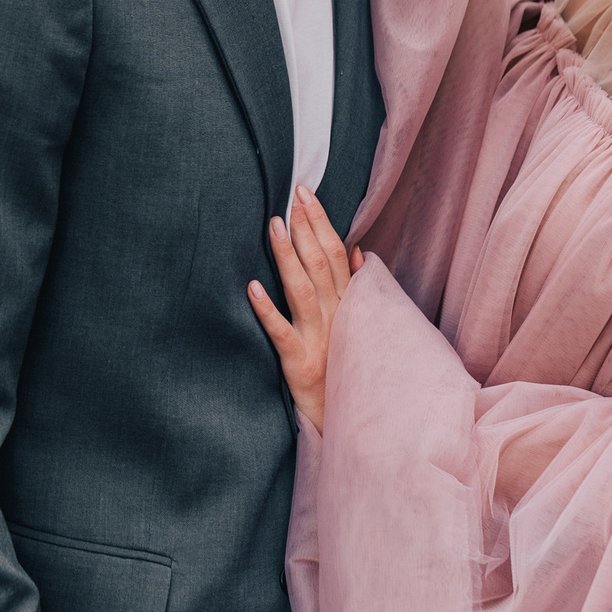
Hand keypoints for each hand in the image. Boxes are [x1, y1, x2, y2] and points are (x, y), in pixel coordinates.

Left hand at [246, 187, 362, 434]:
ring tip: (272, 226)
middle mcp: (337, 316)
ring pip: (303, 290)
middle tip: (291, 196)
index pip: (337, 253)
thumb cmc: (348, 366)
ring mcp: (318, 338)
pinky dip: (267, 311)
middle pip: (321, 264)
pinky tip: (251, 288)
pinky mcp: (299, 362)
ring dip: (287, 256)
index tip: (305, 194)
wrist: (345, 417)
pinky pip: (281, 333)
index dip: (321, 222)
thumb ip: (359, 288)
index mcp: (349, 305)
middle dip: (305, 227)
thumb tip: (358, 252)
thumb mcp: (360, 325)